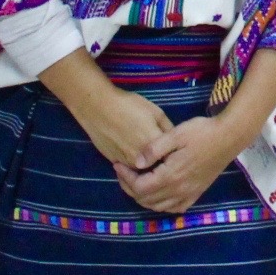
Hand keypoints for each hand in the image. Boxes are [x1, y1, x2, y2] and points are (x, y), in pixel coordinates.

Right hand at [37, 48, 172, 167]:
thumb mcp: (156, 112)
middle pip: (158, 167)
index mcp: (154, 146)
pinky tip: (134, 147)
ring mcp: (127, 164)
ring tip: (148, 149)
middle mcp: (141, 160)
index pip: (172, 158)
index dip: (176, 155)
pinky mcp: (115, 163)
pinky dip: (135, 162)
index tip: (178, 150)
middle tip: (165, 151)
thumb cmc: (129, 105)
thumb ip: (168, 129)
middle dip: (163, 161)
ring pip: (144, 169)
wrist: (97, 107)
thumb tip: (176, 142)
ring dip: (148, 163)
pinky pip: (130, 167)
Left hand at [113, 115, 241, 212]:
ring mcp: (189, 193)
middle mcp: (179, 189)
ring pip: (159, 207)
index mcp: (171, 175)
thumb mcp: (176, 134)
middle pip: (146, 200)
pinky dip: (162, 205)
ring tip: (137, 181)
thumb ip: (154, 148)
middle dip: (130, 187)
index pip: (139, 187)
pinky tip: (160, 193)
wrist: (229, 137)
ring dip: (144, 198)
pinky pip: (175, 208)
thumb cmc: (202, 132)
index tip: (118, 164)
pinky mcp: (197, 193)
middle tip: (124, 172)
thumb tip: (136, 162)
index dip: (125, 178)